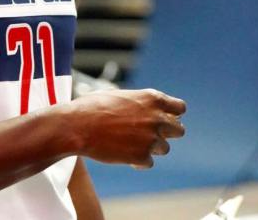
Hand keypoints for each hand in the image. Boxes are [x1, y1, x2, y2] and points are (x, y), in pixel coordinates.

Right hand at [67, 88, 185, 167]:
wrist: (77, 126)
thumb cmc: (92, 107)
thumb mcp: (120, 95)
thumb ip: (139, 103)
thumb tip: (145, 108)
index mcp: (153, 98)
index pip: (180, 108)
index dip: (173, 114)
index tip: (165, 118)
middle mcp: (157, 118)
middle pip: (179, 131)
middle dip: (167, 133)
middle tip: (151, 135)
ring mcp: (151, 138)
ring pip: (164, 148)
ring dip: (151, 147)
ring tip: (131, 144)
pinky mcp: (141, 156)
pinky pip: (148, 162)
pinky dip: (138, 161)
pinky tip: (124, 155)